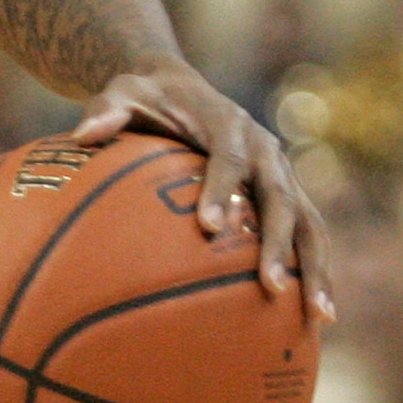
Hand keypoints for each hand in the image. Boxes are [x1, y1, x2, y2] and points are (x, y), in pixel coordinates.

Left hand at [68, 56, 333, 320]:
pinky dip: (314, 271)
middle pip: (279, 196)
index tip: (208, 227)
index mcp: (226, 122)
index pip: (227, 157)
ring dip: (314, 266)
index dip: (220, 189)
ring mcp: (280, 172)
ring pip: (307, 221)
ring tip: (318, 315)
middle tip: (270, 286)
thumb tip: (83, 136)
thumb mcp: (121, 92)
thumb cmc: (145, 96)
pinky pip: (306, 233)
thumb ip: (106, 112)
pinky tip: (316, 316)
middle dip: (278, 242)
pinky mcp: (285, 193)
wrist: (179, 86)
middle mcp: (264, 148)